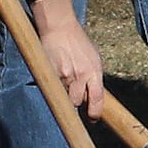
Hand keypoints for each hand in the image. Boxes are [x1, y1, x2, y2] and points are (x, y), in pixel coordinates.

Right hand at [34, 0, 108, 115]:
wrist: (59, 27)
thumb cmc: (77, 42)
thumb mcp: (93, 58)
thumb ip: (93, 77)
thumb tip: (93, 95)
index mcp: (94, 72)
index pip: (97, 100)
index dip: (94, 114)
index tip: (93, 119)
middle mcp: (80, 75)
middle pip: (78, 102)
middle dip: (76, 103)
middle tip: (74, 97)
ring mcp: (63, 76)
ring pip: (64, 98)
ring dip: (64, 95)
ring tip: (63, 83)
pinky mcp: (49, 73)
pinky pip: (52, 89)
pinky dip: (53, 87)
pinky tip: (54, 76)